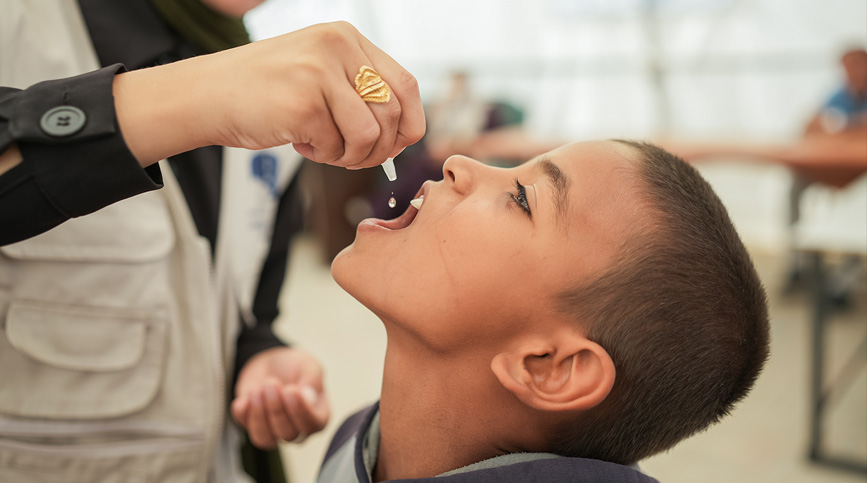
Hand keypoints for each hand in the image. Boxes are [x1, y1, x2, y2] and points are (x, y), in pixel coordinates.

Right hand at [115, 21, 424, 168]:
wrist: (207, 95)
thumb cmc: (265, 91)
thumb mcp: (319, 72)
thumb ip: (360, 90)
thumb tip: (406, 134)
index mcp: (347, 38)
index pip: (405, 86)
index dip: (408, 123)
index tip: (395, 145)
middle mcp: (338, 47)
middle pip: (392, 114)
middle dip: (378, 148)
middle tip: (350, 155)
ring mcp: (320, 73)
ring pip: (370, 135)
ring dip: (350, 155)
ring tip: (324, 149)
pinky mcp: (304, 103)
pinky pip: (338, 146)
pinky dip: (324, 156)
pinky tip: (301, 143)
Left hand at [231, 347, 329, 448]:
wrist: (271, 361)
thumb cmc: (295, 366)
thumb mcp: (309, 364)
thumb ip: (312, 379)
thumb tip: (307, 397)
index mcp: (318, 415)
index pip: (312, 425)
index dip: (301, 411)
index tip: (292, 390)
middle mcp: (298, 429)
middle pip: (288, 434)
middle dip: (277, 408)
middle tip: (271, 383)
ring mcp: (274, 431)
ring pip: (265, 439)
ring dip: (258, 414)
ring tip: (257, 390)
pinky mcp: (252, 426)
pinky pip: (245, 428)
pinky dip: (243, 412)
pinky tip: (247, 396)